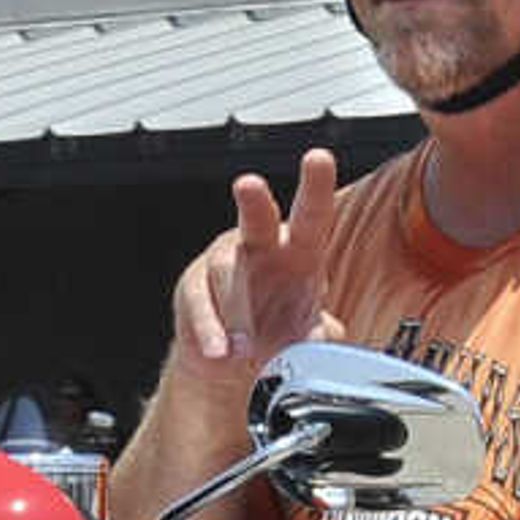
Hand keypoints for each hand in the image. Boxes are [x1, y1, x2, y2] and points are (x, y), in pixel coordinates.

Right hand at [168, 149, 346, 391]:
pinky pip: (199, 304)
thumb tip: (325, 339)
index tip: (318, 158)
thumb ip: (319, 337)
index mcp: (300, 250)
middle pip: (257, 217)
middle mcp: (261, 246)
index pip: (313, 214)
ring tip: (244, 348)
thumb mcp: (307, 337)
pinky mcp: (194, 288)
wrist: (237, 361)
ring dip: (236, 312)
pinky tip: (219, 351)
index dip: (315, 185)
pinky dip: (210, 331)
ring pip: (225, 271)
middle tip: (248, 185)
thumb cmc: (279, 330)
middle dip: (253, 199)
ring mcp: (223, 263)